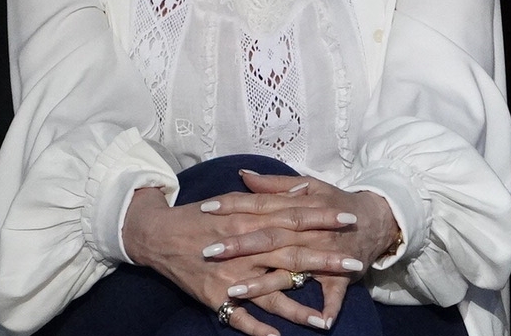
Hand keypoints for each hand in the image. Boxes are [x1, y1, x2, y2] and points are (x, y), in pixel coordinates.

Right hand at [120, 185, 352, 335]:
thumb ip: (270, 196)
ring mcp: (230, 275)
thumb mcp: (235, 198)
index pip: (294, 217)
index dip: (323, 217)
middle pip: (290, 254)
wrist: (157, 235)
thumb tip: (304, 189)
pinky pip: (239, 316)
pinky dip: (257, 329)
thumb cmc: (201, 216)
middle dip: (324, 260)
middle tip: (354, 263)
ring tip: (322, 319)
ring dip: (296, 308)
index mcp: (250, 219)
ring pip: (269, 293)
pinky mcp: (215, 297)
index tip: (351, 218)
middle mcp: (244, 248)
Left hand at [204, 169, 402, 330]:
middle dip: (240, 246)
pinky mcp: (342, 274)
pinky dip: (329, 306)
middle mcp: (310, 230)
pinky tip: (317, 322)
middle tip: (209, 251)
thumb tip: (244, 175)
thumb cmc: (337, 202)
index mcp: (300, 207)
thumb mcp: (309, 186)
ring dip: (264, 283)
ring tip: (233, 292)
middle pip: (271, 237)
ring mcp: (326, 253)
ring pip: (292, 268)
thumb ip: (275, 185)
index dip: (234, 207)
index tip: (206, 210)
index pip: (261, 206)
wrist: (378, 217)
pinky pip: (334, 292)